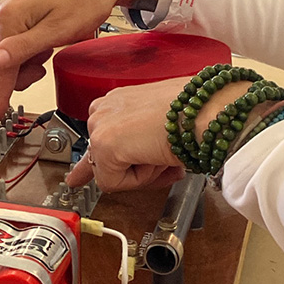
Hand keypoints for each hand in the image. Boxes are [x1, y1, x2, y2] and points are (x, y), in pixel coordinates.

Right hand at [0, 0, 162, 122]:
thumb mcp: (57, 31)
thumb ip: (23, 49)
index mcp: (9, 17)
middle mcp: (4, 14)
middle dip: (16, 75)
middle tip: (41, 69)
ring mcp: (12, 14)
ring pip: (4, 56)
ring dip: (23, 65)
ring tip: (46, 55)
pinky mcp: (21, 16)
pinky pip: (14, 45)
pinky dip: (27, 54)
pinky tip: (45, 47)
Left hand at [65, 77, 259, 191]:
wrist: (203, 108)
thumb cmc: (193, 112)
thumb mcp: (162, 125)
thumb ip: (142, 143)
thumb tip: (139, 165)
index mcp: (117, 101)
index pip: (99, 136)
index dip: (101, 164)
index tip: (79, 180)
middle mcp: (104, 109)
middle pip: (106, 160)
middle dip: (134, 169)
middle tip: (161, 161)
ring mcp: (100, 125)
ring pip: (111, 173)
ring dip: (139, 173)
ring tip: (162, 154)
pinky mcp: (103, 143)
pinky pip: (113, 183)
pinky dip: (137, 180)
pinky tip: (154, 158)